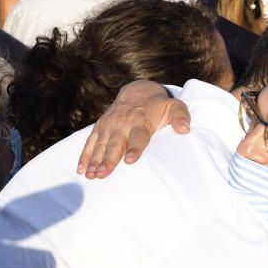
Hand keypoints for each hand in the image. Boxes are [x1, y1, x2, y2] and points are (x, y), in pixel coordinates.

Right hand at [76, 80, 191, 178]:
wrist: (138, 92)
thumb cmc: (160, 106)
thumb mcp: (174, 107)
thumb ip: (181, 116)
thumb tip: (185, 129)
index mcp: (141, 120)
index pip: (138, 136)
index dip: (134, 148)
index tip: (130, 160)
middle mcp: (122, 123)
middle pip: (115, 144)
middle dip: (108, 159)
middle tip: (102, 174)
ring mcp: (109, 125)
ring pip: (100, 145)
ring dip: (95, 160)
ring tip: (91, 176)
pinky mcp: (100, 127)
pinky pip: (90, 142)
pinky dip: (85, 156)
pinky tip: (81, 170)